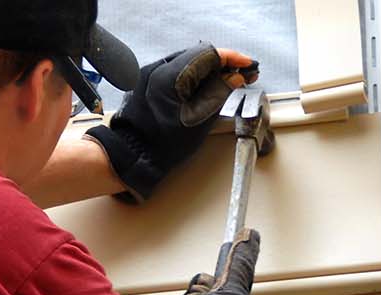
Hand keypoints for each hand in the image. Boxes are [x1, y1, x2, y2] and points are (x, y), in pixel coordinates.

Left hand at [86, 45, 258, 203]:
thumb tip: (235, 77)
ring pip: (188, 61)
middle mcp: (157, 68)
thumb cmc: (163, 144)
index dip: (232, 58)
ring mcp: (150, 72)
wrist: (133, 154)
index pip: (207, 54)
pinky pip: (177, 70)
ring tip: (227, 82)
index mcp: (169, 76)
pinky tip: (206, 86)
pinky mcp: (148, 80)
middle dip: (222, 63)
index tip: (247, 64)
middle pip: (198, 55)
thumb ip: (219, 93)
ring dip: (209, 69)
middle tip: (242, 74)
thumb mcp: (199, 120)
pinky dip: (194, 75)